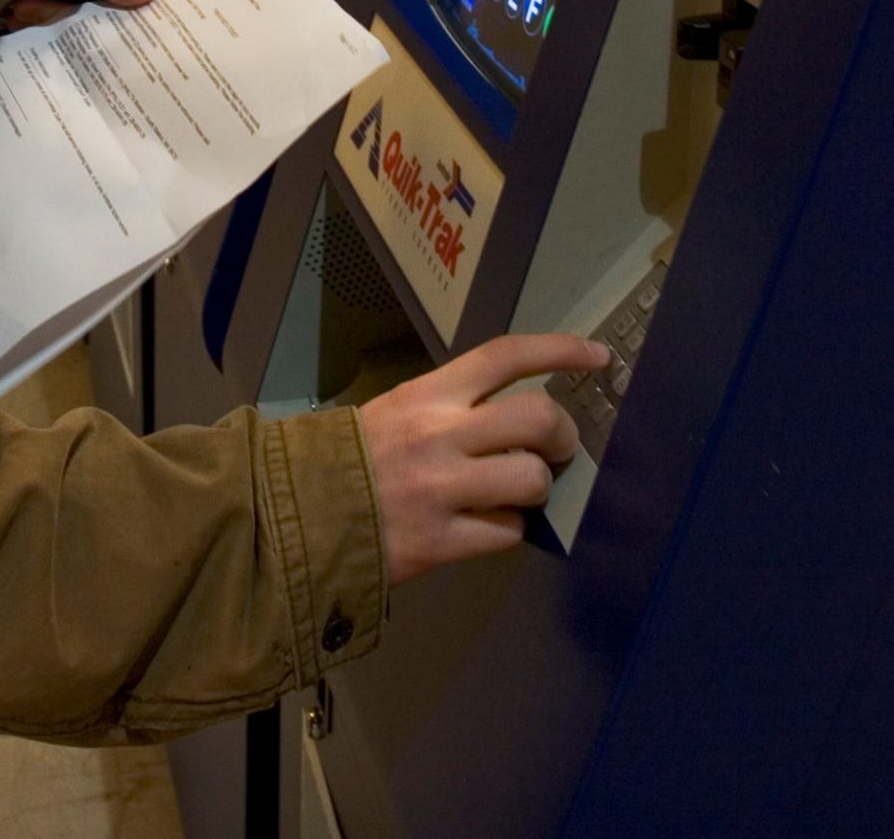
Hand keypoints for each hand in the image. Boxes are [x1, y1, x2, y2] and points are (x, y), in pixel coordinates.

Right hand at [358, 333, 604, 583]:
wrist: (295, 516)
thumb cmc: (352, 460)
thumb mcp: (399, 411)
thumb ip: (456, 408)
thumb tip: (524, 417)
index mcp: (427, 395)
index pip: (506, 357)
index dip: (560, 350)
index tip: (598, 357)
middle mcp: (438, 434)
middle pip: (537, 417)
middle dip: (562, 436)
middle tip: (553, 449)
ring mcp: (440, 489)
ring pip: (532, 479)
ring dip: (534, 488)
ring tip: (513, 493)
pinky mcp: (440, 543)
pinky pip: (507, 532)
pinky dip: (506, 530)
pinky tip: (483, 526)